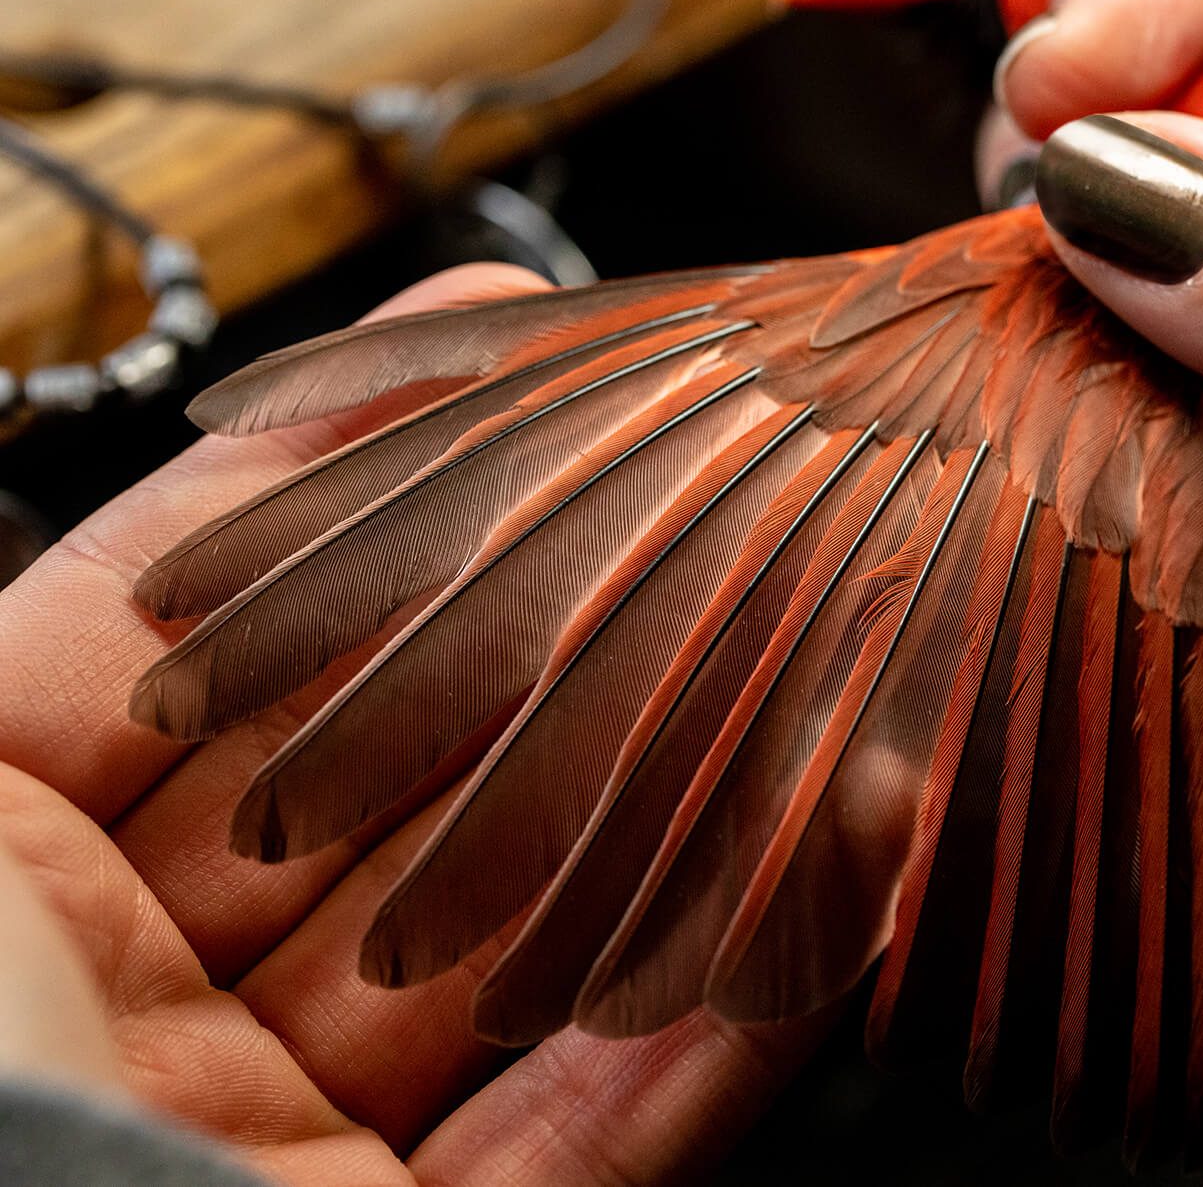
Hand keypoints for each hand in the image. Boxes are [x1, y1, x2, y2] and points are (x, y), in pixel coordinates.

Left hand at [0, 266, 829, 1185]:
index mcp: (9, 873)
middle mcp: (158, 1001)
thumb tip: (282, 411)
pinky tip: (848, 871)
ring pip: (539, 947)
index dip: (359, 484)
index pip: (230, 632)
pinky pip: (609, 1137)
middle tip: (713, 512)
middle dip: (567, 647)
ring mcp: (300, 1139)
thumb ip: (110, 602)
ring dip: (696, 816)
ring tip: (834, 678)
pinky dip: (736, 1013)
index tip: (489, 362)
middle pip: (416, 780)